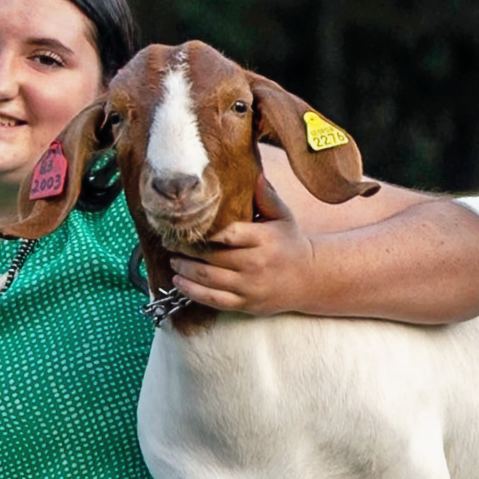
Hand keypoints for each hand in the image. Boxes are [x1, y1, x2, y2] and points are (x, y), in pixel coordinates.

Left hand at [167, 175, 313, 314]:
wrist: (308, 278)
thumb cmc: (289, 243)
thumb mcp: (283, 216)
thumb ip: (267, 197)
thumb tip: (255, 175)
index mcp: (263, 239)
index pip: (228, 234)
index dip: (204, 231)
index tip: (186, 225)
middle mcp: (256, 263)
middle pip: (212, 257)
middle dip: (186, 250)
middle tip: (170, 241)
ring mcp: (249, 286)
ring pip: (209, 279)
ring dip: (185, 270)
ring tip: (173, 260)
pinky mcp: (245, 304)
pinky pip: (213, 300)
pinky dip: (192, 292)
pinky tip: (178, 282)